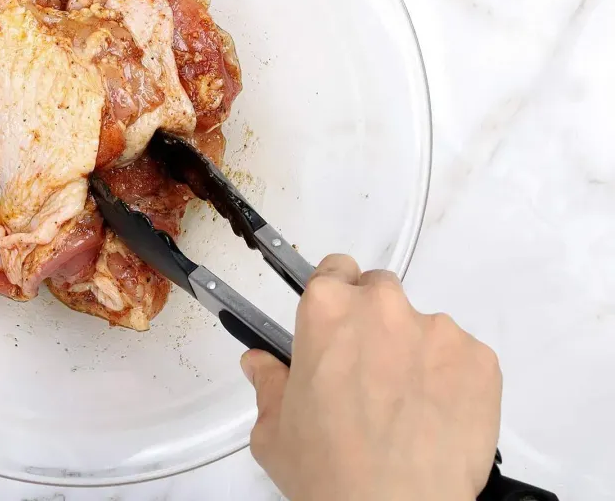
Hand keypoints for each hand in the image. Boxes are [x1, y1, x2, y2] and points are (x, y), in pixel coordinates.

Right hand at [242, 254, 501, 500]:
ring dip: (413, 353)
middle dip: (373, 322)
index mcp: (327, 310)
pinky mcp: (480, 360)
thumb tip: (260, 363)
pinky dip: (451, 380)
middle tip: (366, 371)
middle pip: (379, 292)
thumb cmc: (331, 471)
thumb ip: (267, 384)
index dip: (333, 297)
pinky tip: (435, 418)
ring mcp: (438, 330)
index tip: (333, 323)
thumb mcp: (274, 431)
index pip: (333, 270)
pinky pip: (462, 358)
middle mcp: (384, 306)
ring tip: (405, 407)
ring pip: (423, 327)